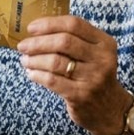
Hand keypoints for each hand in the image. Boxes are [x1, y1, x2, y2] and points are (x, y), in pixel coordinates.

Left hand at [17, 15, 131, 134]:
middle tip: (22, 46)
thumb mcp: (94, 54)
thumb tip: (38, 31)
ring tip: (25, 60)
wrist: (110, 110)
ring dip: (35, 59)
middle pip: (64, 41)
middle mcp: (101, 58)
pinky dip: (37, 75)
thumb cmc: (94, 76)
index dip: (49, 24)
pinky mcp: (81, 95)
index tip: (31, 28)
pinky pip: (52, 80)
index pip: (74, 24)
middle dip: (38, 42)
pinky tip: (32, 73)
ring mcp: (93, 78)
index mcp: (104, 43)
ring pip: (55, 61)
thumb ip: (74, 40)